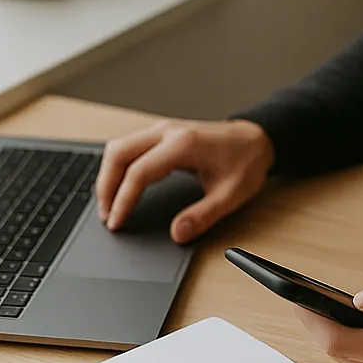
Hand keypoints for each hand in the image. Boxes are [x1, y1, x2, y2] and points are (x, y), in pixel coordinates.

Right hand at [96, 118, 274, 243]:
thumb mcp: (231, 195)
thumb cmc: (246, 161)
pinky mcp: (161, 133)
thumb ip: (203, 216)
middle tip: (106, 216)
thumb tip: (177, 233)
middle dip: (106, 186)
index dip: (123, 200)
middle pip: (118, 153)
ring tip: (109, 205)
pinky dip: (118, 166)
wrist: (257, 138)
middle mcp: (167, 131)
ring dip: (108, 175)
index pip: (139, 172)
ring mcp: (162, 129)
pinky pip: (129, 146)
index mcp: (183, 144)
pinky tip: (120, 186)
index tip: (116, 222)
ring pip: (119, 146)